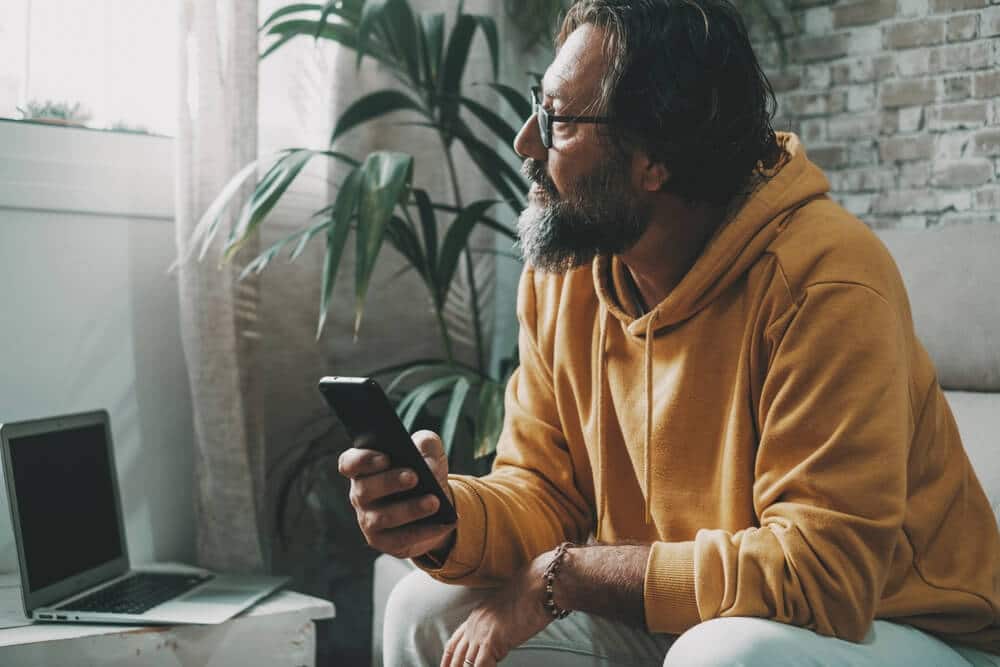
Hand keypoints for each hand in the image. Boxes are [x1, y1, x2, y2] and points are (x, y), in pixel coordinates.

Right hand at [338, 429, 455, 558]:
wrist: (435, 508)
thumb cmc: (425, 474)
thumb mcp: (429, 454)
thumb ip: (426, 443)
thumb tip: (424, 456)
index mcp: (364, 469)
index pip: (349, 463)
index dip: (363, 460)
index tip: (385, 457)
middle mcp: (361, 495)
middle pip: (365, 489)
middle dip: (389, 482)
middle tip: (413, 476)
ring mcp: (369, 521)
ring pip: (382, 517)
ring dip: (409, 509)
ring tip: (434, 502)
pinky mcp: (384, 542)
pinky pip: (401, 539)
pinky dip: (424, 531)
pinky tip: (443, 523)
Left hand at [440, 550, 554, 666]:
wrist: (538, 586)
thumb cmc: (530, 596)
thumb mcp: (504, 612)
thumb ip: (496, 627)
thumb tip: (499, 641)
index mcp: (475, 617)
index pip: (453, 644)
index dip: (448, 660)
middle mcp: (473, 625)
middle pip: (456, 656)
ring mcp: (481, 633)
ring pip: (466, 664)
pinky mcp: (492, 640)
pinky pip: (481, 666)